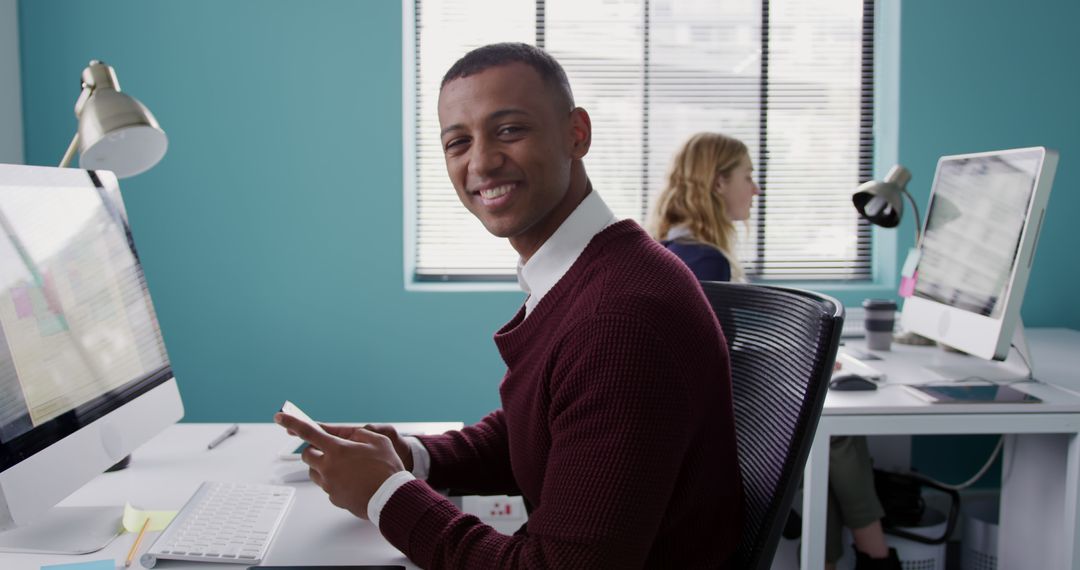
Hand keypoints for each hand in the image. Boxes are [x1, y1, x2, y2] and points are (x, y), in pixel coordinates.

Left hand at [274, 413, 405, 519]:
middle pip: (307, 455)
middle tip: (331, 449)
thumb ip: (359, 435)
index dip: (292, 423)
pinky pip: (327, 486)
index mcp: (337, 450)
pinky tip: (351, 480)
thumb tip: (350, 437)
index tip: (279, 417)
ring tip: (344, 466)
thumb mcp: (378, 441)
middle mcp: (328, 467)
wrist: (391, 498)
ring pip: (314, 472)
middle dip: (314, 449)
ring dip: (322, 466)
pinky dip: (334, 480)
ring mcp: (329, 485)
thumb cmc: (387, 470)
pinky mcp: (334, 498)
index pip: (308, 432)